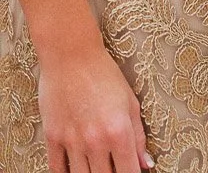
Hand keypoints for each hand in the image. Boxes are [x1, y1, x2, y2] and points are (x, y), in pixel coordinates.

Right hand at [37, 44, 152, 172]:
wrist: (71, 55)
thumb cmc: (103, 73)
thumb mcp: (130, 101)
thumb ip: (138, 135)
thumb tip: (146, 162)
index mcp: (119, 131)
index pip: (129, 172)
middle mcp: (96, 141)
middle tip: (114, 166)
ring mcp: (72, 141)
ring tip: (96, 166)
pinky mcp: (53, 138)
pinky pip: (57, 170)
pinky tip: (75, 170)